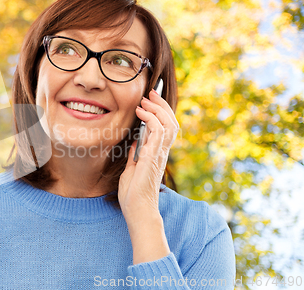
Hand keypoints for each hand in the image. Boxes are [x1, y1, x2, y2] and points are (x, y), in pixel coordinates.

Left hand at [118, 88, 179, 229]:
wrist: (137, 210)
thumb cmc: (134, 194)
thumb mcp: (132, 169)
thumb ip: (136, 155)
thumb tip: (134, 142)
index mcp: (158, 154)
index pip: (166, 127)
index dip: (161, 111)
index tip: (149, 100)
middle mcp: (162, 152)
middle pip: (171, 122)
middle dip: (161, 105)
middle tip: (150, 93)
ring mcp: (159, 154)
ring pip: (169, 124)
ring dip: (157, 109)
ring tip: (145, 101)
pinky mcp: (153, 157)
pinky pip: (159, 132)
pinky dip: (152, 119)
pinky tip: (141, 114)